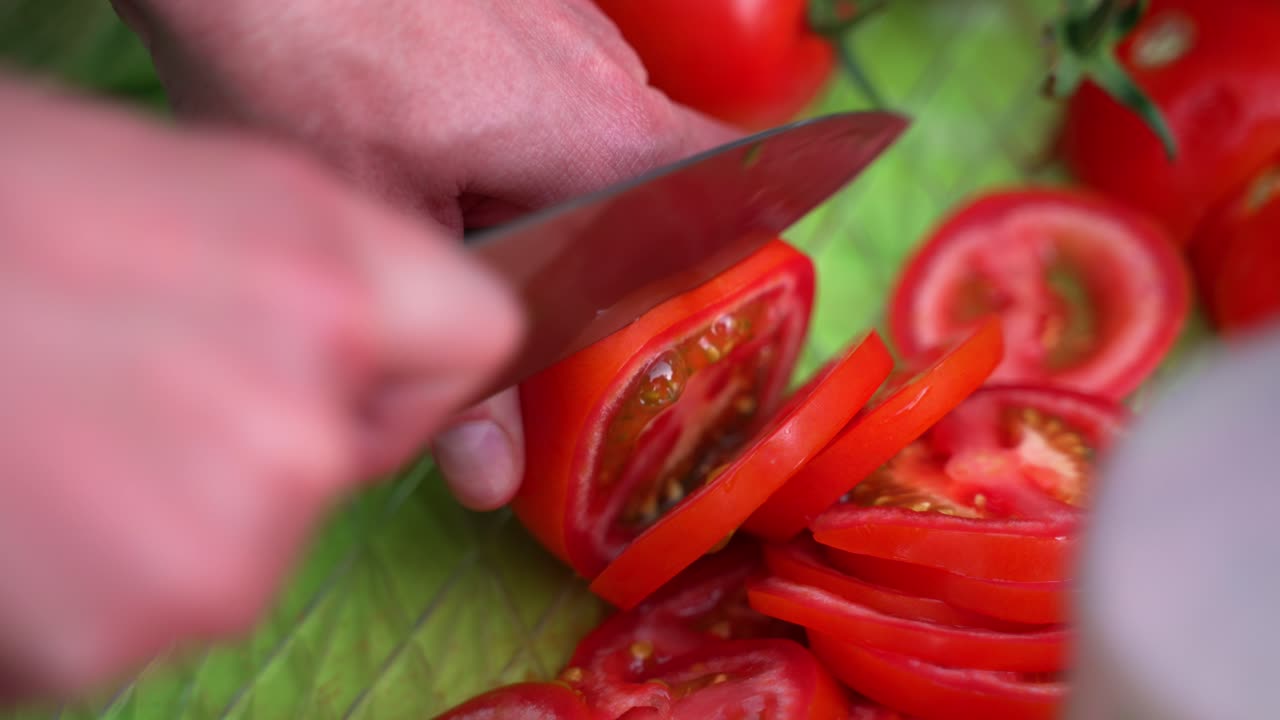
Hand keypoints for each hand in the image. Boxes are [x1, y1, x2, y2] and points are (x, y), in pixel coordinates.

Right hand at [0, 77, 520, 699]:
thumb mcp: (171, 185)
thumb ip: (302, 265)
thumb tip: (359, 331)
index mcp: (324, 274)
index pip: (473, 335)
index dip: (411, 356)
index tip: (356, 364)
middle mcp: (303, 411)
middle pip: (349, 451)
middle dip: (265, 435)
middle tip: (131, 385)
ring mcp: (227, 536)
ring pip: (251, 537)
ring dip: (167, 507)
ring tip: (55, 434)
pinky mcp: (135, 625)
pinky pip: (154, 605)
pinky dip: (94, 576)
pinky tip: (28, 502)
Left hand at [115, 0, 739, 508]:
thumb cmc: (305, 54)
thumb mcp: (387, 230)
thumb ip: (463, 356)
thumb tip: (495, 481)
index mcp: (603, 134)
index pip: (737, 192)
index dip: (741, 257)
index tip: (707, 313)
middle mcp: (608, 68)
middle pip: (659, 184)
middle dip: (610, 254)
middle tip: (555, 314)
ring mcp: (566, 22)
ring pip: (600, 140)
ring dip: (557, 198)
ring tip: (466, 224)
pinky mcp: (518, 4)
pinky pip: (553, 92)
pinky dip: (515, 142)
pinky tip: (429, 150)